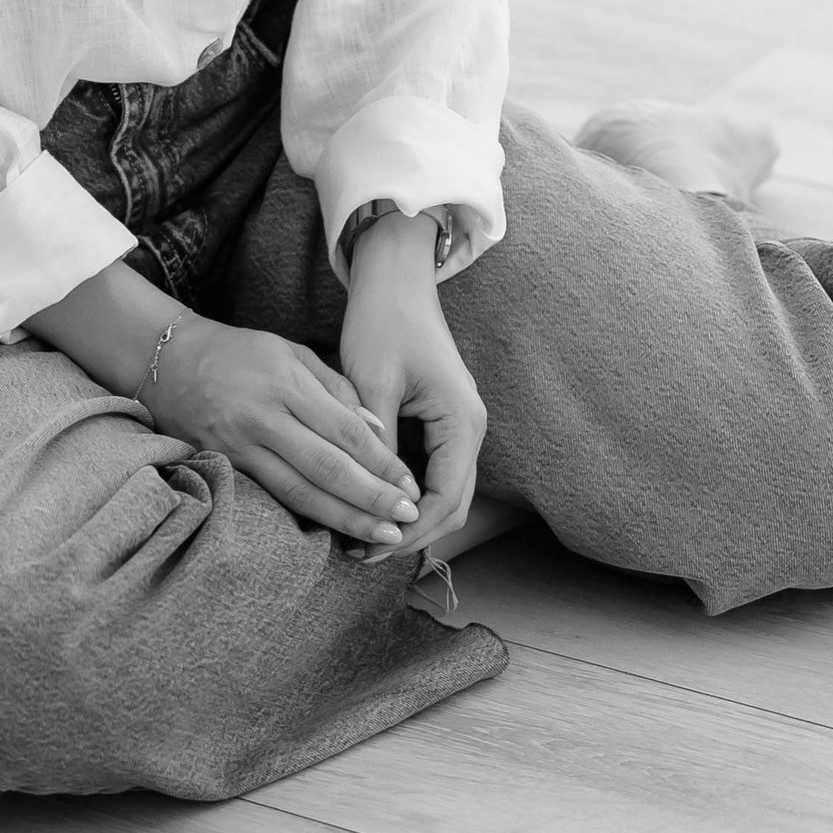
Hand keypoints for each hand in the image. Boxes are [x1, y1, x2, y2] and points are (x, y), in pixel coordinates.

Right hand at [152, 315, 422, 551]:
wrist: (168, 361)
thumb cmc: (238, 352)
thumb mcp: (291, 351)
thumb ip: (335, 387)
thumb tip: (376, 429)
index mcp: (286, 383)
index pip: (344, 430)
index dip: (381, 462)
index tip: (411, 484)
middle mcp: (264, 418)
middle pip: (327, 468)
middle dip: (371, 498)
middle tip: (408, 519)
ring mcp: (241, 446)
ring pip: (301, 493)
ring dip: (346, 519)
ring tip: (382, 536)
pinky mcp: (226, 466)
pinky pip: (274, 497)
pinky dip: (309, 517)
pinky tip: (336, 531)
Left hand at [339, 215, 486, 566]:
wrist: (395, 279)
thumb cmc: (384, 322)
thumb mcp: (373, 383)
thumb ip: (379, 445)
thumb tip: (374, 502)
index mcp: (461, 421)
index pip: (444, 499)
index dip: (410, 531)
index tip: (370, 548)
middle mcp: (469, 428)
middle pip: (451, 504)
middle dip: (411, 534)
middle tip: (363, 554)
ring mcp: (459, 425)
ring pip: (444, 493)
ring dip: (411, 518)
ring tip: (365, 538)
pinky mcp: (442, 422)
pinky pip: (433, 472)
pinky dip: (409, 495)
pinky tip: (373, 502)